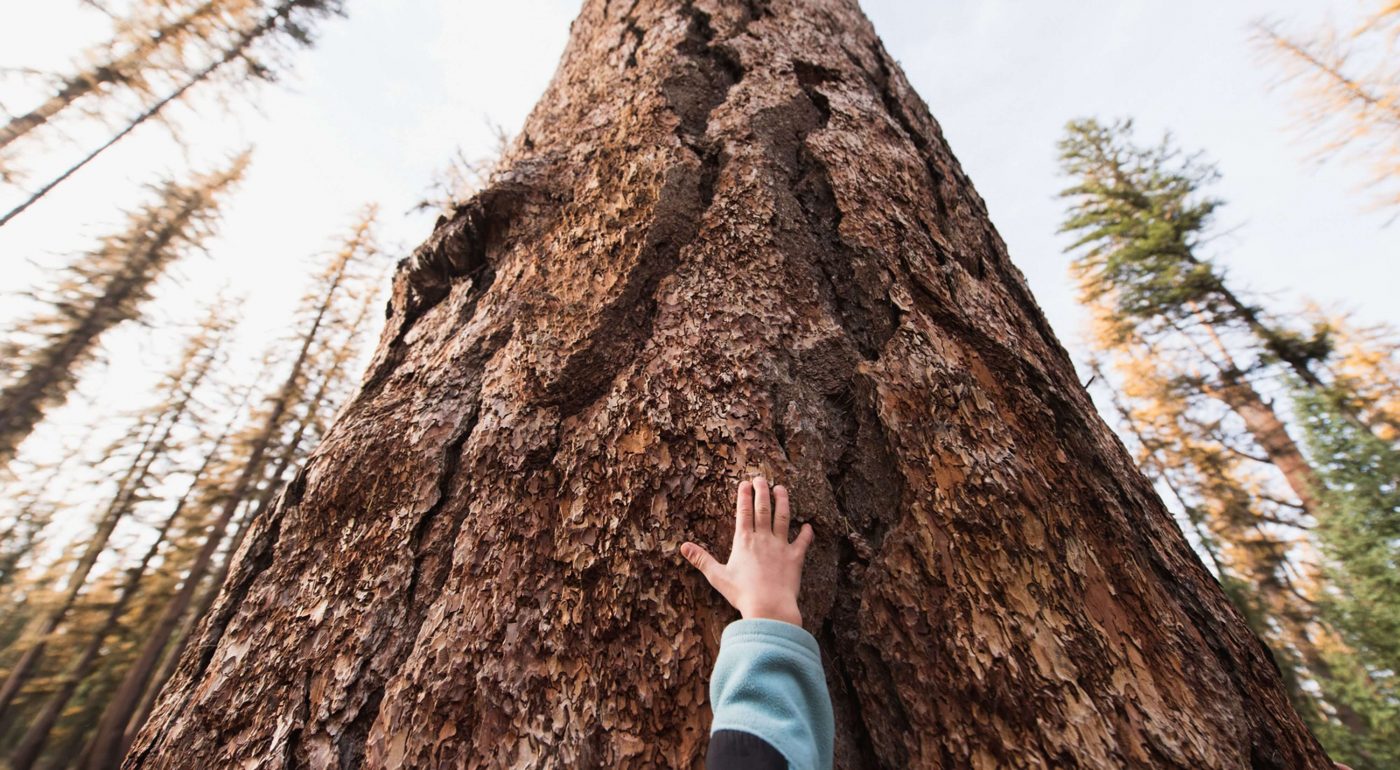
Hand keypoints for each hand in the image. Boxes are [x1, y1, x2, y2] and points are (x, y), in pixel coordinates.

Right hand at [680, 476, 814, 626]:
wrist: (770, 607)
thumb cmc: (742, 593)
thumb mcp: (717, 576)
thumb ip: (701, 559)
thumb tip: (683, 546)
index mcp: (744, 541)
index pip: (744, 512)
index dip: (744, 495)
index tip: (744, 483)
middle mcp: (763, 539)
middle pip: (763, 509)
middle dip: (762, 491)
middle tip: (761, 478)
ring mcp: (781, 547)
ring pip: (783, 517)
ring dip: (783, 501)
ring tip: (781, 489)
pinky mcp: (795, 558)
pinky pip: (802, 542)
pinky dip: (806, 534)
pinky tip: (809, 527)